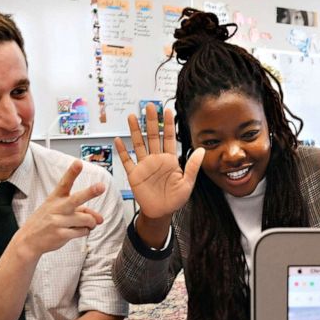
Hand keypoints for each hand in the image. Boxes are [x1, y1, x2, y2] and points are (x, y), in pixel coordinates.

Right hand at [16, 160, 105, 259]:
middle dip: (90, 192)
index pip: (64, 183)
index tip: (78, 163)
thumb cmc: (46, 222)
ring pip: (86, 219)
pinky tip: (78, 231)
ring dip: (91, 222)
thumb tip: (100, 218)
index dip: (72, 172)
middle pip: (76, 199)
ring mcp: (58, 221)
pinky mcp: (61, 234)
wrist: (28, 240)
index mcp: (55, 198)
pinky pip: (83, 232)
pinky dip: (85, 231)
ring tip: (88, 224)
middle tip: (101, 186)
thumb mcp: (59, 211)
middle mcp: (56, 208)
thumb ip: (81, 211)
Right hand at [114, 106, 204, 220]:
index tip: (168, 110)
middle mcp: (156, 160)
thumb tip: (201, 150)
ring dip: (136, 130)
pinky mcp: (134, 174)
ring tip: (132, 116)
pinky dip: (122, 151)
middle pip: (153, 136)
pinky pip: (127, 160)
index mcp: (170, 160)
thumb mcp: (187, 183)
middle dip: (151, 121)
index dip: (168, 124)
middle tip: (149, 106)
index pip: (169, 138)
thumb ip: (192, 166)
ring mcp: (144, 166)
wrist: (161, 213)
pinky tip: (119, 140)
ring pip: (139, 144)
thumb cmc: (175, 199)